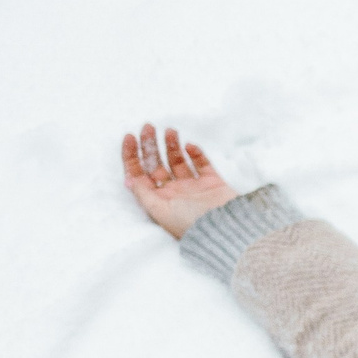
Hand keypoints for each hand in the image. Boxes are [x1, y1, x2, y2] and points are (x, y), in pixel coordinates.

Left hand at [123, 122, 238, 238]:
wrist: (228, 230)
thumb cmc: (192, 225)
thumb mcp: (161, 211)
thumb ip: (144, 195)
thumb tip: (129, 180)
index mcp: (160, 200)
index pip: (140, 175)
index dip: (132, 156)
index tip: (130, 137)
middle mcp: (174, 192)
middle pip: (157, 164)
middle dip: (150, 145)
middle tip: (148, 127)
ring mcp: (193, 187)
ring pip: (177, 161)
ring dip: (171, 145)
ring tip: (169, 131)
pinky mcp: (212, 182)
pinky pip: (202, 163)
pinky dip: (196, 153)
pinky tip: (190, 146)